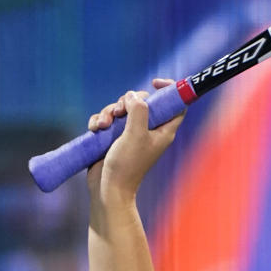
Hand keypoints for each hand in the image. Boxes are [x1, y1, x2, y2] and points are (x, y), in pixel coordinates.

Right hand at [85, 78, 185, 201]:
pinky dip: (100, 120)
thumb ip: (139, 111)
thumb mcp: (136, 134)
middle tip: (119, 112)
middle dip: (127, 101)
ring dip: (108, 112)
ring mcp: (130, 134)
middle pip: (143, 101)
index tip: (154, 83)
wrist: (108, 188)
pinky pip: (108, 119)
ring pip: (121, 109)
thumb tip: (134, 95)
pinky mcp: (114, 137)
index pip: (174, 105)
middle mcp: (148, 131)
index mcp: (163, 131)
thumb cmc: (127, 165)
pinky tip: (95, 129)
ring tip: (102, 126)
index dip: (169, 90)